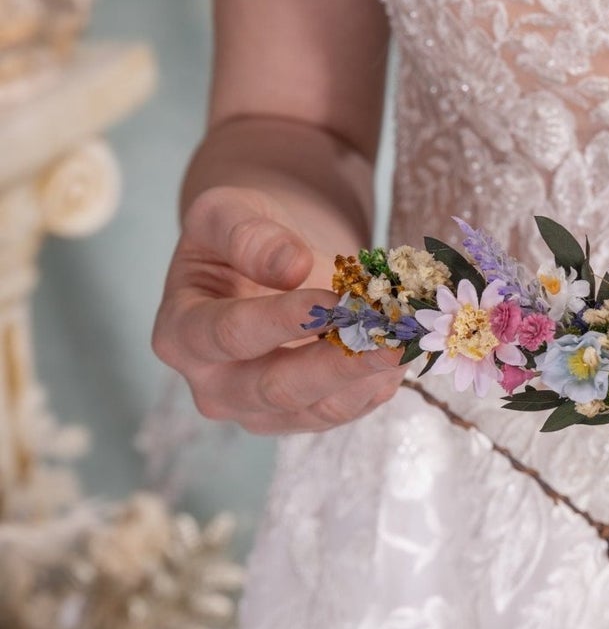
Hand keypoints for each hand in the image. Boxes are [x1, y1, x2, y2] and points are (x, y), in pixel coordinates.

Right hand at [151, 184, 405, 434]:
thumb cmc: (241, 230)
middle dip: (338, 363)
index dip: (282, 320)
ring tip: (409, 340)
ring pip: (319, 408)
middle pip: (277, 387)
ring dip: (368, 376)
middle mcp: (213, 384)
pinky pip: (346, 410)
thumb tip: (289, 266)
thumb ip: (246, 234)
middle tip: (390, 338)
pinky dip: (379, 383)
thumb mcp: (228, 211)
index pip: (229, 334)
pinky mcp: (303, 416)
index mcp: (179, 333)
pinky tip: (405, 350)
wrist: (267, 254)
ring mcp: (259, 409)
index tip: (332, 300)